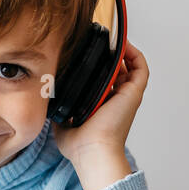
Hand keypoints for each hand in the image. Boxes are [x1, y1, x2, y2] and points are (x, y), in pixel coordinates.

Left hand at [53, 40, 148, 189]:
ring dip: (121, 50)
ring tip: (108, 39)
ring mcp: (126, 95)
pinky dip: (134, 54)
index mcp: (101, 104)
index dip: (96, 64)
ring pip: (130, 66)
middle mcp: (115, 98)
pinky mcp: (134, 93)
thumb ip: (57, 107)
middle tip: (95, 41)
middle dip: (107, 54)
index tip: (85, 52)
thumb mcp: (61, 121)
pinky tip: (122, 44)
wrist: (91, 151)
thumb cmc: (79, 145)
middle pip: (117, 69)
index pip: (103, 78)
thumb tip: (48, 95)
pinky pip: (141, 67)